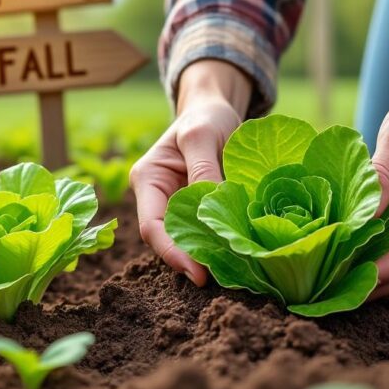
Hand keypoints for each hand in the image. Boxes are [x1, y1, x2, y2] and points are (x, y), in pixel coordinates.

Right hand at [130, 61, 252, 284]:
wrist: (215, 110)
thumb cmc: (205, 116)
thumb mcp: (202, 134)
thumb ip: (204, 169)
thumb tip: (212, 208)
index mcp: (148, 180)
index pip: (152, 227)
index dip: (173, 252)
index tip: (199, 273)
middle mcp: (158, 198)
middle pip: (168, 240)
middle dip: (192, 260)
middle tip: (224, 278)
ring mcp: (178, 206)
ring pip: (188, 240)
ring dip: (209, 255)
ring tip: (235, 272)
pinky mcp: (199, 210)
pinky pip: (206, 232)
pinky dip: (221, 243)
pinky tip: (240, 254)